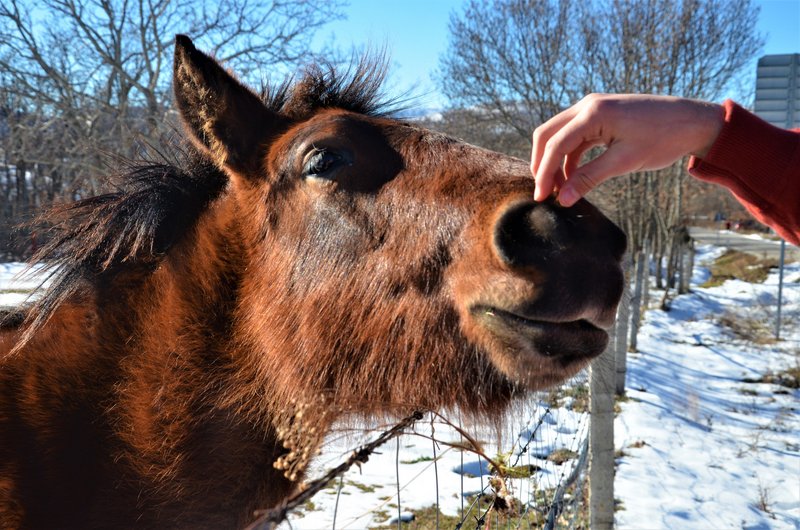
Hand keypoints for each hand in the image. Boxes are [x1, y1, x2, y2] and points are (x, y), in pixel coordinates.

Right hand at [530, 94, 724, 205]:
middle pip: (547, 134)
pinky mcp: (601, 116)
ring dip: (555, 161)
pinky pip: (575, 136)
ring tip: (560, 189)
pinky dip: (569, 156)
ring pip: (559, 135)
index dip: (544, 173)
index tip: (541, 198)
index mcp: (593, 113)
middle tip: (544, 192)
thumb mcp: (624, 162)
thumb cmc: (662, 138)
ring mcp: (593, 108)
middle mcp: (588, 105)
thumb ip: (590, 178)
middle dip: (542, 164)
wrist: (692, 121)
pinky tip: (573, 177)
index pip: (555, 145)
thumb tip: (564, 199)